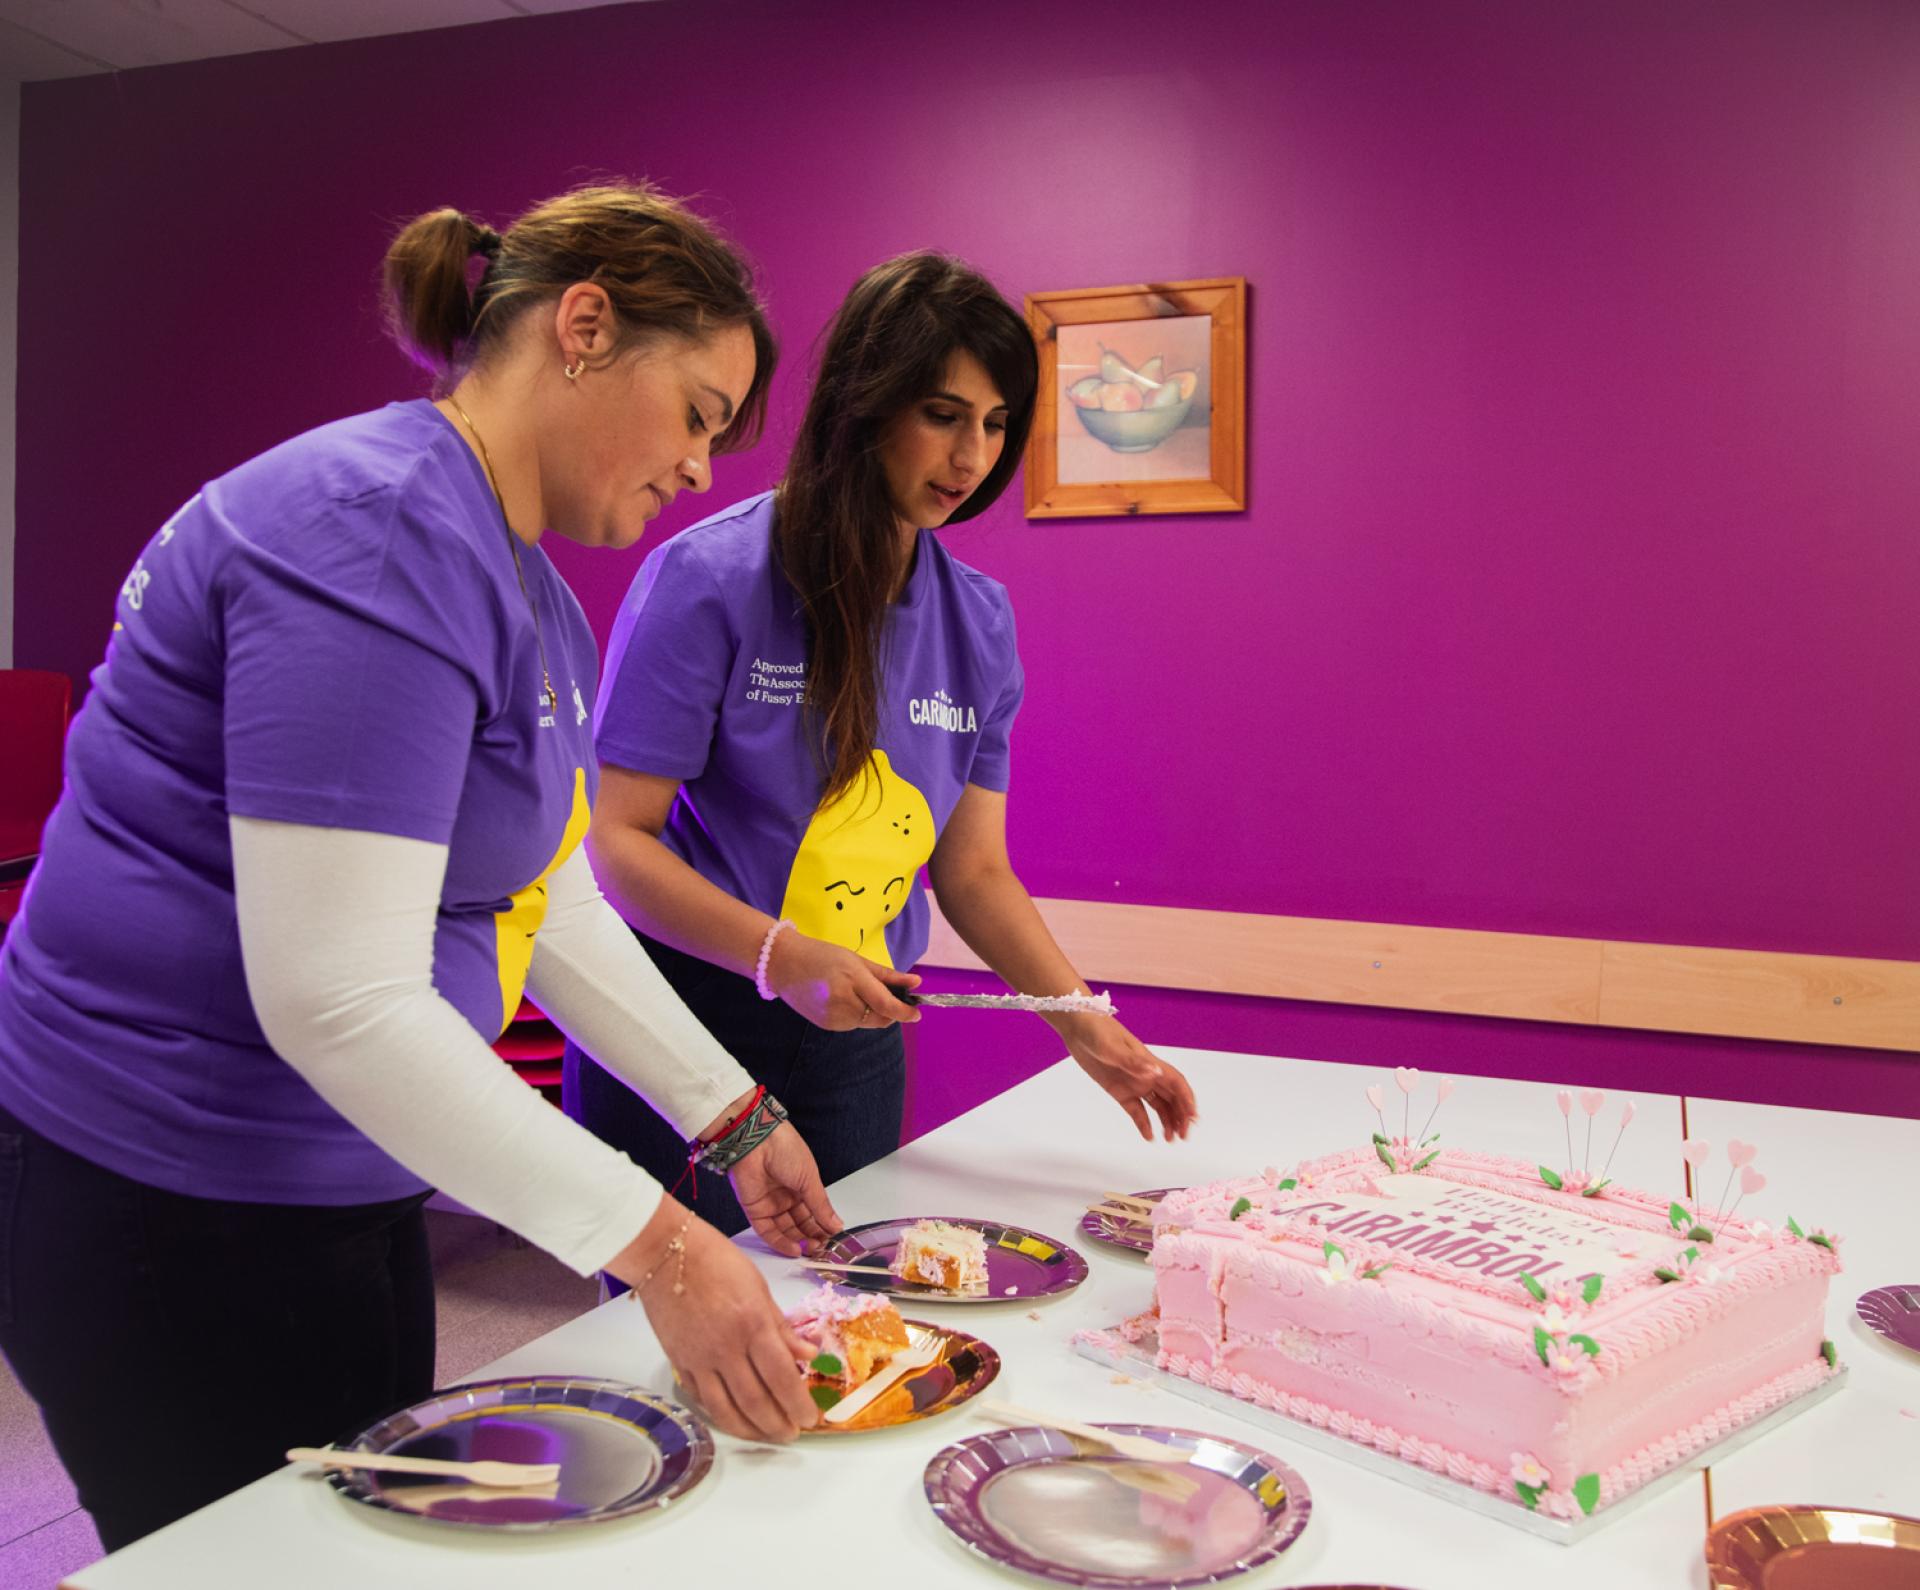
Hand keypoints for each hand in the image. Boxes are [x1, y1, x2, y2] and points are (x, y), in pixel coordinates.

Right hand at [609, 1201, 818, 1442]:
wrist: (667, 1254)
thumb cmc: (719, 1262)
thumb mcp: (759, 1288)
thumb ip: (782, 1328)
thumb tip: (808, 1356)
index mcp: (753, 1325)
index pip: (781, 1377)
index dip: (798, 1404)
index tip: (811, 1418)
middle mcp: (726, 1348)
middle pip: (755, 1401)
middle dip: (778, 1424)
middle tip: (793, 1433)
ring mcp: (699, 1359)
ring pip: (726, 1410)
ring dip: (750, 1430)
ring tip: (767, 1436)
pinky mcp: (679, 1363)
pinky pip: (702, 1399)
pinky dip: (720, 1414)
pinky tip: (734, 1419)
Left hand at [729, 1121, 842, 1255]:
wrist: (756, 1140)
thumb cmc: (784, 1149)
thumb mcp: (809, 1179)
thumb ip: (821, 1206)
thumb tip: (836, 1224)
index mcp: (801, 1185)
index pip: (813, 1212)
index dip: (823, 1226)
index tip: (833, 1239)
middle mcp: (785, 1196)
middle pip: (799, 1224)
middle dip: (811, 1237)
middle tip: (822, 1248)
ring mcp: (769, 1203)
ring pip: (785, 1230)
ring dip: (798, 1242)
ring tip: (811, 1250)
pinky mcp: (754, 1210)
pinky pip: (767, 1232)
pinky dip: (780, 1243)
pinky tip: (795, 1249)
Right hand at [765, 929, 920, 1030]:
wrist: (783, 964)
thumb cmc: (822, 955)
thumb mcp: (856, 959)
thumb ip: (887, 974)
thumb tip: (916, 983)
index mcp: (851, 979)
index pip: (884, 1003)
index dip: (904, 1011)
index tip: (918, 1013)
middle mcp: (842, 1002)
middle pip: (880, 1017)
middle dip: (890, 1011)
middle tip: (889, 994)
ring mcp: (832, 1017)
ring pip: (868, 1022)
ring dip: (873, 1012)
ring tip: (858, 991)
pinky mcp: (826, 1026)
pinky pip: (853, 1025)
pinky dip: (858, 1015)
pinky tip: (845, 999)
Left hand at [1062, 1018, 1196, 1141]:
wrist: (1077, 1026)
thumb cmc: (1097, 1030)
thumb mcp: (1112, 1047)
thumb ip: (1133, 1062)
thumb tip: (1155, 1073)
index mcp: (1149, 1062)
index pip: (1176, 1083)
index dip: (1187, 1100)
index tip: (1192, 1118)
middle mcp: (1145, 1074)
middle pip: (1171, 1097)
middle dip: (1181, 1115)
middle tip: (1183, 1136)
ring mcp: (1133, 1082)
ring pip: (1158, 1104)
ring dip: (1167, 1120)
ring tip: (1170, 1139)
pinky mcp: (1119, 1089)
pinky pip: (1136, 1109)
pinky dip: (1144, 1123)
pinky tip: (1149, 1136)